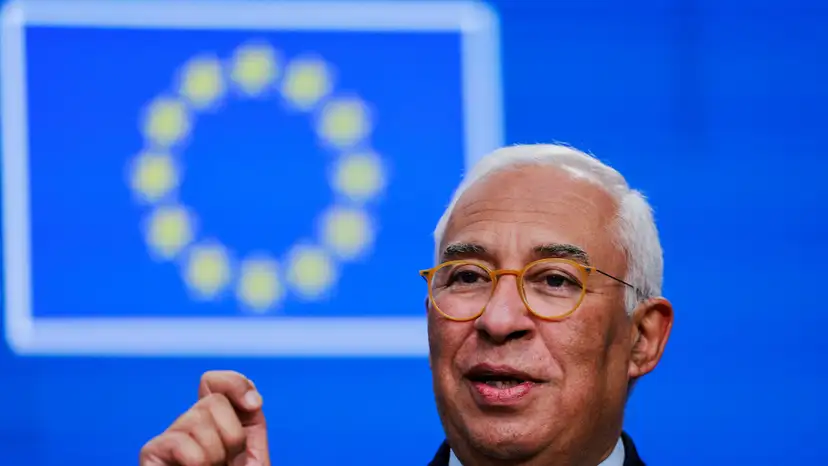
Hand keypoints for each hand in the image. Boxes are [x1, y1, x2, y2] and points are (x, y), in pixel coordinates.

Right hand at [140, 371, 269, 465]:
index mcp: (217, 424)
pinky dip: (196, 463)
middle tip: (225, 465)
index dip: (236, 383)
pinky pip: (180, 442)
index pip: (215, 382)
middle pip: (213, 401)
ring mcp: (170, 439)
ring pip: (198, 419)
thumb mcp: (253, 458)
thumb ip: (250, 424)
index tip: (254, 405)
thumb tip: (252, 399)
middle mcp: (191, 426)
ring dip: (215, 455)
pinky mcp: (151, 454)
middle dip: (232, 436)